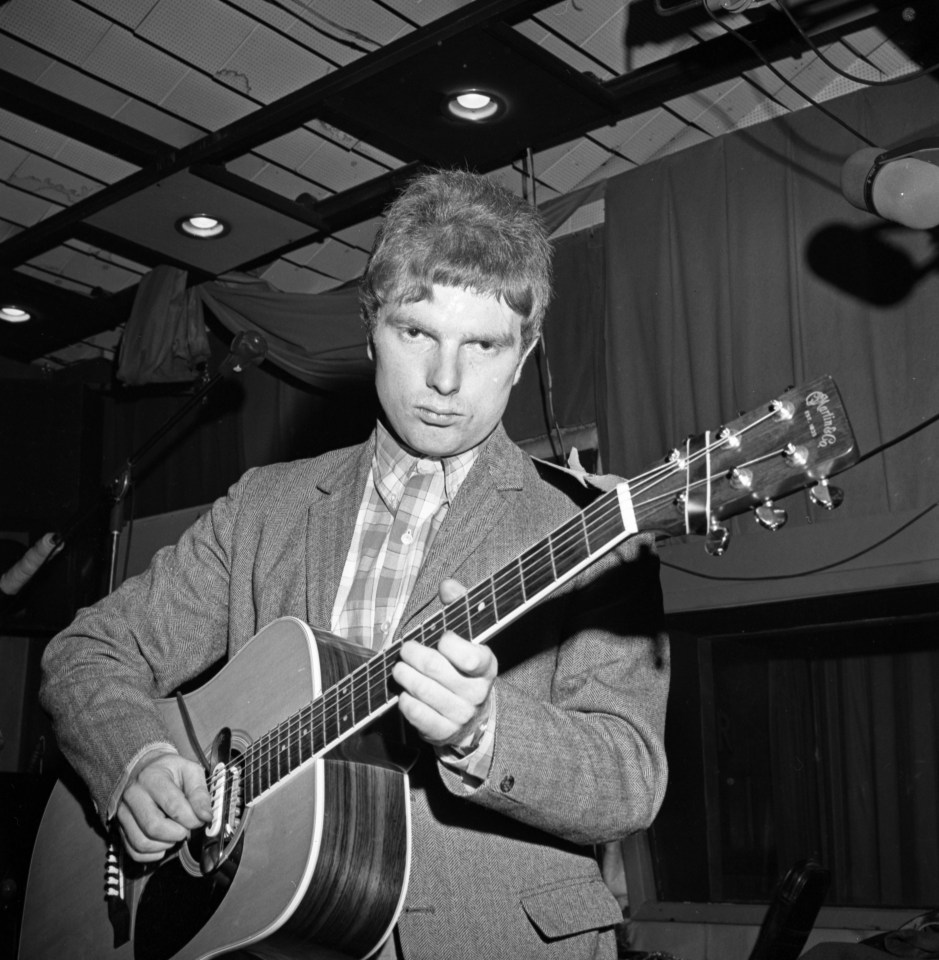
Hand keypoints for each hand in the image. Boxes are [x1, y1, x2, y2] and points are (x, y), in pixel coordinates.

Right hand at [116, 752, 211, 862]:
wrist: (145, 769)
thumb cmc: (170, 771)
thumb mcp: (190, 771)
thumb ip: (200, 793)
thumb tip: (206, 816)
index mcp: (152, 778)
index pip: (173, 805)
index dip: (191, 818)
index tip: (202, 820)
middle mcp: (133, 795)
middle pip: (154, 827)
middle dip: (178, 833)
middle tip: (188, 828)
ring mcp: (123, 813)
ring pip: (142, 842)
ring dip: (166, 845)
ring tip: (176, 833)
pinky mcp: (120, 828)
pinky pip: (134, 852)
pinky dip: (153, 854)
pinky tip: (164, 842)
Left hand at [392, 578, 496, 750]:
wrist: (472, 717)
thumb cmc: (463, 668)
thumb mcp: (467, 637)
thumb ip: (459, 607)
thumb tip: (447, 584)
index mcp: (487, 666)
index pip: (471, 656)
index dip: (451, 644)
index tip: (441, 637)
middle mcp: (477, 692)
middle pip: (437, 669)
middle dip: (414, 655)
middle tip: (405, 649)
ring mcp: (461, 715)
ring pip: (423, 691)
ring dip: (404, 676)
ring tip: (399, 669)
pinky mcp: (443, 732)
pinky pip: (417, 714)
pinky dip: (405, 701)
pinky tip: (405, 693)